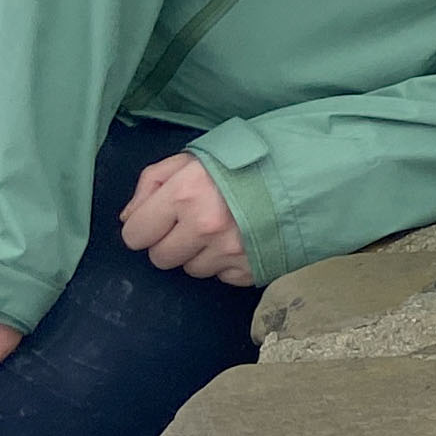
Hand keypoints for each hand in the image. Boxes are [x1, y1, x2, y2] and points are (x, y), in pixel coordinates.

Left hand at [120, 153, 253, 284]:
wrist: (306, 174)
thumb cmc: (245, 162)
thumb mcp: (193, 158)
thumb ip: (152, 183)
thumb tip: (129, 218)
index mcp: (185, 194)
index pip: (136, 234)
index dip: (144, 227)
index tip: (157, 220)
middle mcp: (204, 226)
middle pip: (160, 258)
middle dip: (170, 242)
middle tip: (191, 223)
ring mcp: (229, 251)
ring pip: (191, 269)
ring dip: (200, 253)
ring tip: (221, 229)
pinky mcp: (251, 268)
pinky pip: (222, 277)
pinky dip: (226, 263)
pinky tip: (240, 239)